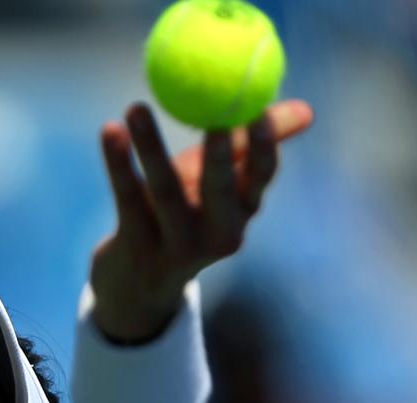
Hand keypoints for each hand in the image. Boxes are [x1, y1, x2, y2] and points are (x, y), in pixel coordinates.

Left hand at [90, 99, 314, 342]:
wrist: (142, 283)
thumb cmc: (187, 214)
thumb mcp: (221, 184)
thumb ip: (252, 146)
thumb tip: (306, 110)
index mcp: (243, 211)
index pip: (260, 175)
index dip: (263, 143)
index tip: (258, 107)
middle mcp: (217, 232)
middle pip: (219, 189)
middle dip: (220, 153)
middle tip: (213, 114)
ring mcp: (177, 243)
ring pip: (165, 192)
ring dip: (151, 148)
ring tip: (135, 107)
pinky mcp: (138, 246)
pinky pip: (127, 198)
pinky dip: (118, 164)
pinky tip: (110, 130)